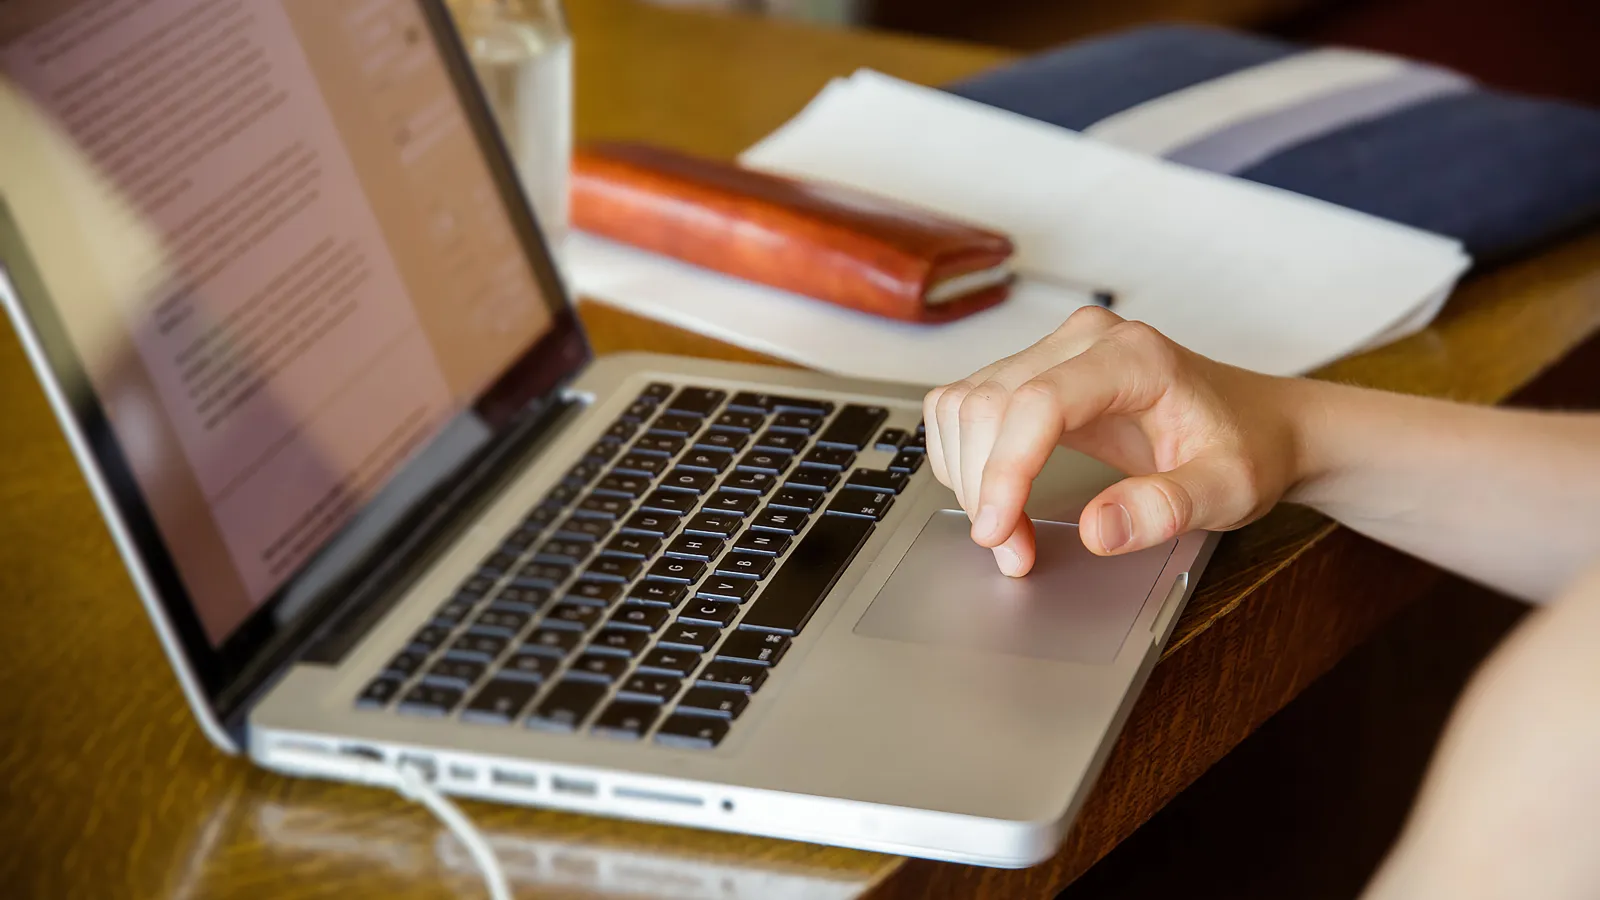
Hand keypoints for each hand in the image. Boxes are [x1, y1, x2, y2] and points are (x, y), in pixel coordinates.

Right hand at [922, 307, 1303, 575]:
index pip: (1038, 401)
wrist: (1258, 424)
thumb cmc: (1247, 447)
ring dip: (967, 476)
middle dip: (984, 487)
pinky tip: (997, 497)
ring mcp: (1054, 353)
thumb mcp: (1229, 490)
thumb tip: (1098, 529)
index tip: (1000, 532)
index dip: (1006, 469)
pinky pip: (966, 406)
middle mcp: (1084, 342)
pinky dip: (965, 458)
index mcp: (1134, 357)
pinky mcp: (1034, 374)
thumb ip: (1168, 508)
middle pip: (988, 403)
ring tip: (1008, 532)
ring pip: (965, 405)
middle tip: (1012, 551)